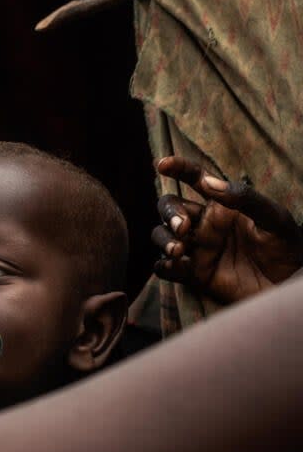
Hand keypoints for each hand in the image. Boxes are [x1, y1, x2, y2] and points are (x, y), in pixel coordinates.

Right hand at [151, 156, 302, 303]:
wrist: (290, 287)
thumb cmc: (287, 248)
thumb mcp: (275, 218)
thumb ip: (245, 198)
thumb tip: (209, 182)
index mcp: (222, 206)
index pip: (195, 179)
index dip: (178, 168)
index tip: (163, 164)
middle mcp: (204, 224)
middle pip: (170, 207)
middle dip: (169, 213)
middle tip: (182, 227)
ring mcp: (198, 249)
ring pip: (162, 234)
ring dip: (163, 239)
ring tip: (178, 250)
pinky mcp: (194, 274)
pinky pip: (166, 267)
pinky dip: (163, 266)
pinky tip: (175, 266)